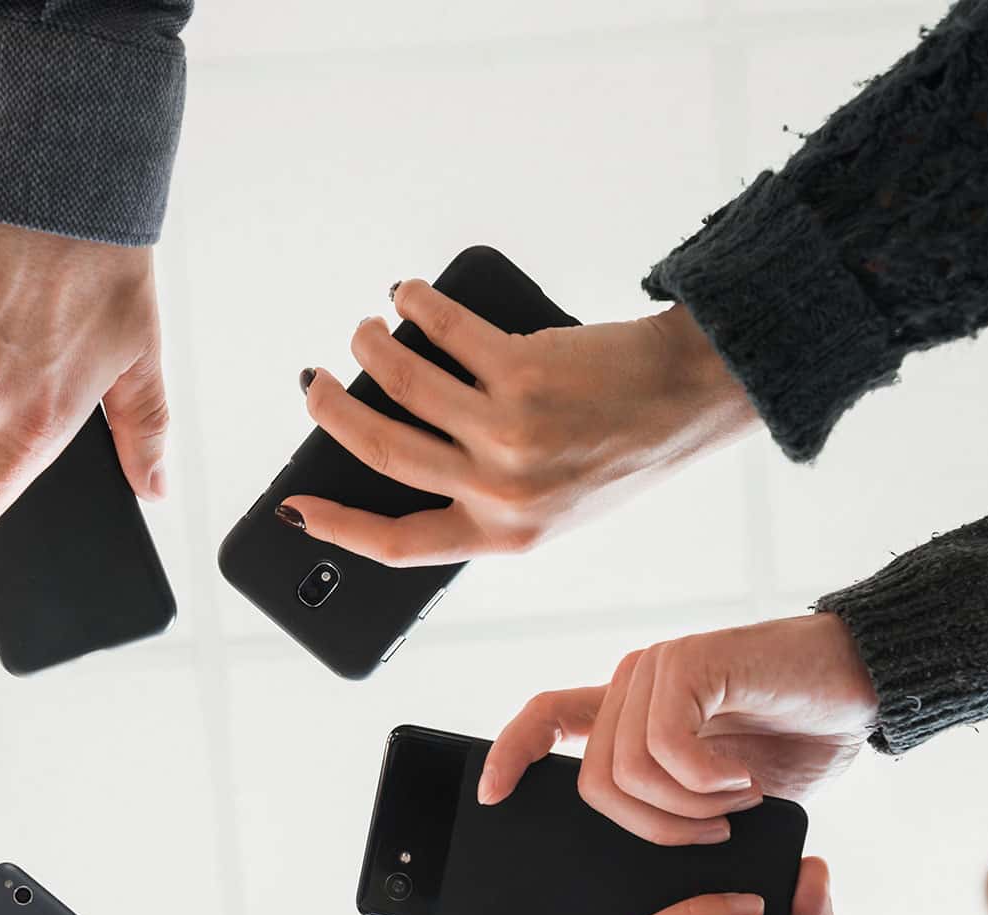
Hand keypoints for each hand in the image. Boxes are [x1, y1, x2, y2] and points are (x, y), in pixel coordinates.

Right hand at [283, 288, 755, 566]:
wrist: (692, 400)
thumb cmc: (620, 447)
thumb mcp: (553, 503)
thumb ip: (484, 497)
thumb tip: (393, 449)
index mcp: (505, 536)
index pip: (398, 546)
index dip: (336, 529)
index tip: (295, 510)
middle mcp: (502, 491)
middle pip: (382, 454)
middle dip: (332, 413)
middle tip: (313, 384)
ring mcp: (510, 432)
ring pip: (403, 385)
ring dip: (369, 349)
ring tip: (365, 330)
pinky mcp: (526, 372)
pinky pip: (446, 333)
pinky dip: (418, 306)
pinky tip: (411, 294)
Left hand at [479, 614, 879, 845]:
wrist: (865, 689)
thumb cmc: (799, 739)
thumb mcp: (722, 792)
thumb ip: (671, 808)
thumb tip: (624, 866)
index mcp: (631, 710)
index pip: (546, 718)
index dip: (511, 754)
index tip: (490, 798)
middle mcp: (633, 683)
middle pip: (593, 782)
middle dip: (650, 829)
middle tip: (713, 833)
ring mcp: (658, 669)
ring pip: (626, 773)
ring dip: (686, 810)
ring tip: (736, 802)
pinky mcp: (690, 664)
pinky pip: (665, 748)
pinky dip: (706, 783)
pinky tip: (743, 781)